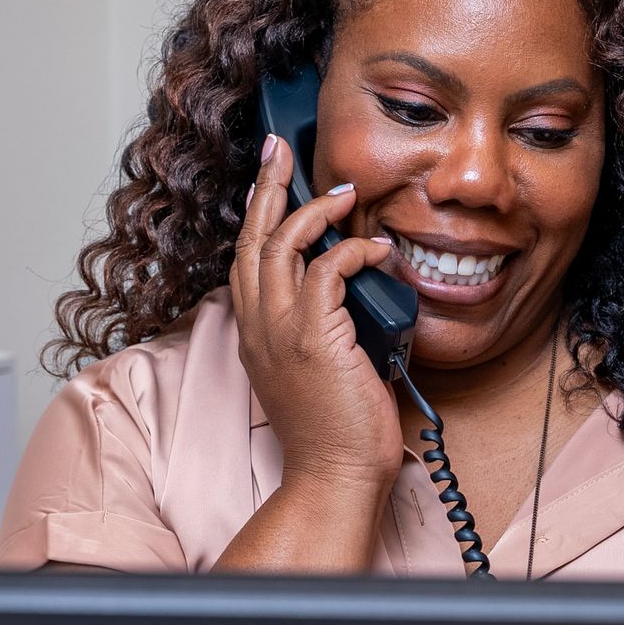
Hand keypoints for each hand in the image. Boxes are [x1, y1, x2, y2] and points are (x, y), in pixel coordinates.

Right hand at [229, 133, 405, 495]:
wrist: (336, 476)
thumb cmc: (337, 431)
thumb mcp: (319, 365)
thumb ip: (325, 323)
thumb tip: (359, 287)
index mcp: (256, 333)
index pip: (247, 258)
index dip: (257, 213)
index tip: (270, 180)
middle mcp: (258, 327)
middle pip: (252, 237)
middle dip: (266, 186)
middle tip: (278, 148)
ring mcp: (281, 330)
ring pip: (281, 245)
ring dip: (313, 210)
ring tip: (343, 191)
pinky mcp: (313, 337)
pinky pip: (328, 269)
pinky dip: (353, 250)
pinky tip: (376, 248)